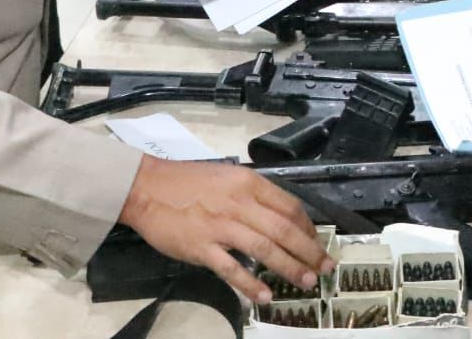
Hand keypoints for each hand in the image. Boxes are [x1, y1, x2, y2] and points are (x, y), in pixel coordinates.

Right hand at [120, 155, 332, 303]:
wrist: (146, 187)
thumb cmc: (187, 181)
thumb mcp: (228, 176)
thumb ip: (253, 195)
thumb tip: (281, 217)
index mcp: (248, 183)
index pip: (289, 206)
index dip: (308, 228)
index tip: (318, 243)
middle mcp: (239, 203)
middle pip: (284, 230)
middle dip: (309, 251)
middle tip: (325, 267)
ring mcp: (221, 226)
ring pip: (265, 249)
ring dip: (289, 268)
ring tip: (306, 282)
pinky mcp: (202, 247)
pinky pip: (232, 269)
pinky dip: (251, 284)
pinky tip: (265, 295)